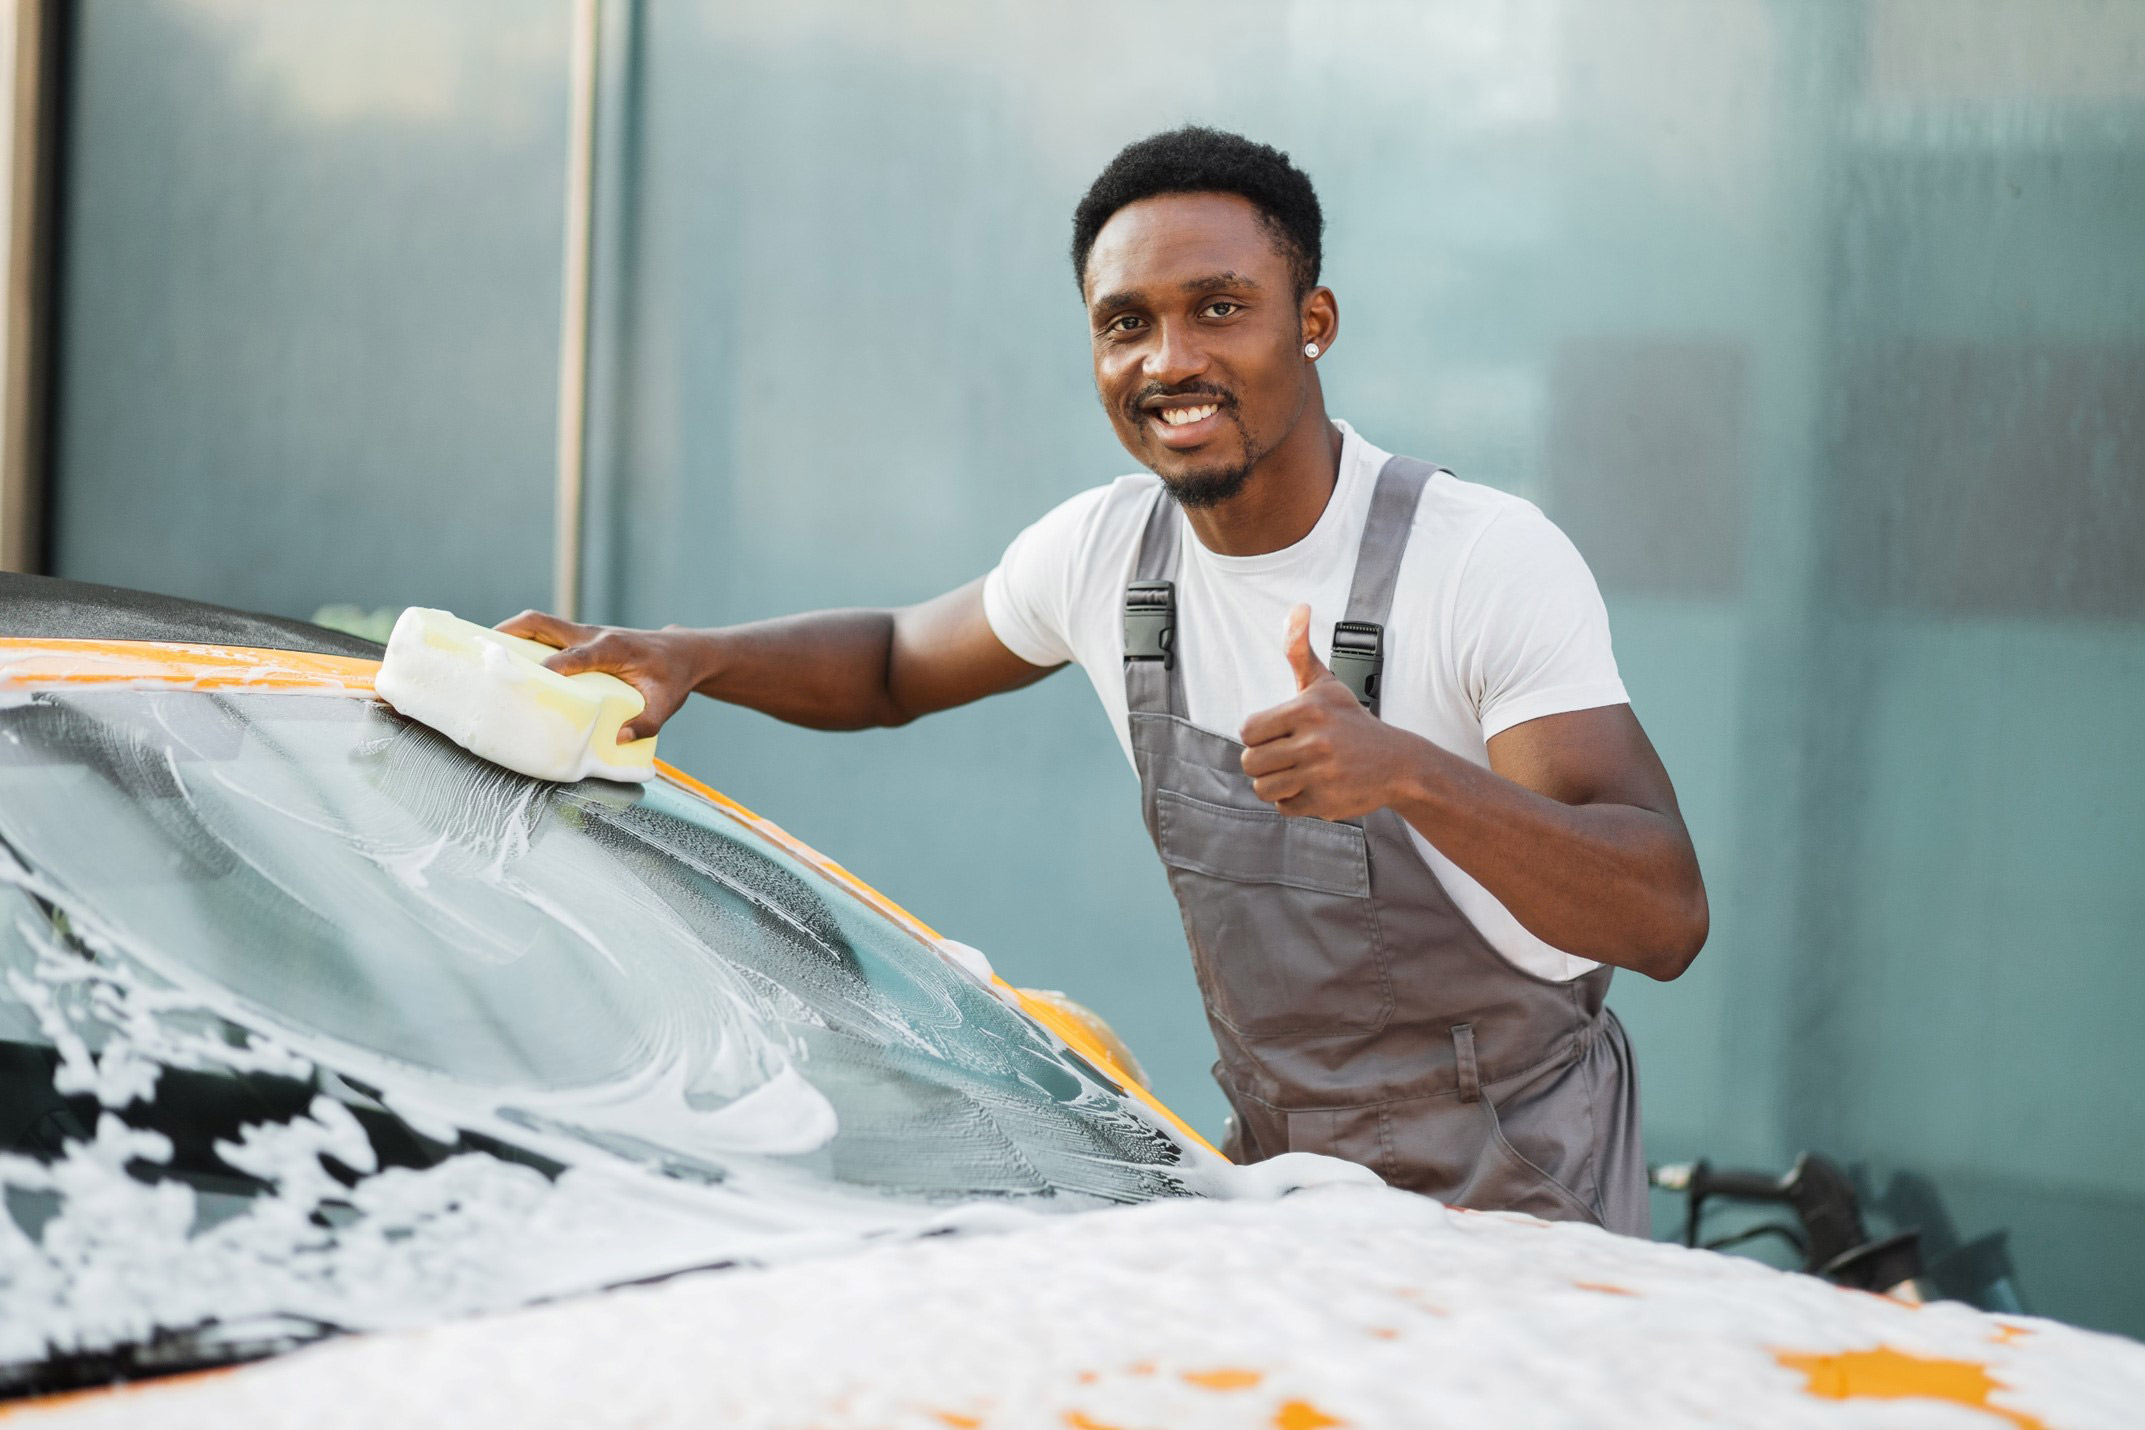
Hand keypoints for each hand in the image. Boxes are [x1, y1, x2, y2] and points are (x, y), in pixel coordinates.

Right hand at [495, 611, 709, 742]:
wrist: (683, 652)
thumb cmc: (673, 678)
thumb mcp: (667, 704)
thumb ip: (647, 723)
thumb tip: (619, 739)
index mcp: (612, 648)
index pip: (574, 656)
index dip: (552, 667)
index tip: (531, 679)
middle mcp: (594, 635)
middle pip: (544, 623)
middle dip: (511, 632)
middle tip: (482, 648)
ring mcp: (585, 633)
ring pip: (540, 623)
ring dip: (511, 632)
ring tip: (483, 650)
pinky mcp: (582, 638)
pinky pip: (547, 632)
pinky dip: (525, 639)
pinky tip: (508, 656)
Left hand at [1238, 604, 1414, 819]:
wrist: (1398, 763)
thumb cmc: (1351, 721)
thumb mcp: (1325, 684)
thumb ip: (1299, 650)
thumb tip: (1297, 607)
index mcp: (1308, 710)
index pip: (1248, 731)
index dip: (1259, 735)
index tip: (1278, 734)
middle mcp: (1315, 742)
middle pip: (1251, 762)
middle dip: (1264, 761)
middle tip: (1287, 756)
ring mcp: (1320, 774)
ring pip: (1263, 788)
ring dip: (1276, 783)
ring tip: (1297, 772)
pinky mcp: (1325, 802)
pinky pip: (1283, 807)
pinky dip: (1293, 800)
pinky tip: (1313, 786)